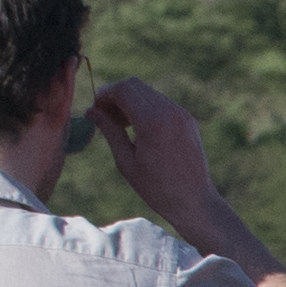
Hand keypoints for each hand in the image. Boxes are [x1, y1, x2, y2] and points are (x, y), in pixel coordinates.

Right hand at [90, 77, 225, 224]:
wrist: (194, 201)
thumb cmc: (157, 188)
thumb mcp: (126, 161)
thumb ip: (109, 130)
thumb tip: (90, 111)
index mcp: (153, 122)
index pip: (123, 89)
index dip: (104, 94)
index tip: (94, 109)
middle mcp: (170, 112)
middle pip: (135, 85)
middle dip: (115, 95)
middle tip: (104, 116)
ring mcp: (182, 114)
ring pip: (148, 92)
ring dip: (130, 101)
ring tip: (119, 125)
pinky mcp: (188, 119)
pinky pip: (161, 102)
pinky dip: (145, 107)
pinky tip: (137, 128)